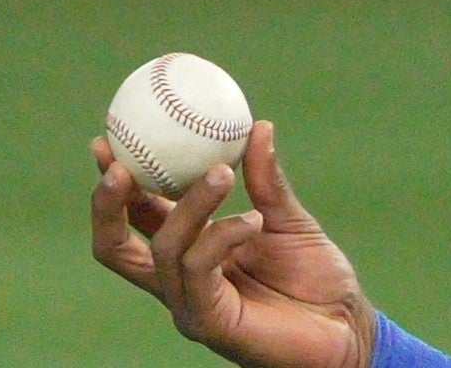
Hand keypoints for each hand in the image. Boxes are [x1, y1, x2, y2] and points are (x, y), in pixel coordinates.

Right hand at [91, 121, 376, 367]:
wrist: (345, 325)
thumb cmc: (315, 276)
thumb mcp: (288, 218)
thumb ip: (267, 180)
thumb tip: (259, 125)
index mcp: (190, 251)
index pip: (139, 216)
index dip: (117, 181)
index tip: (106, 139)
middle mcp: (179, 280)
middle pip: (115, 247)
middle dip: (108, 205)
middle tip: (118, 164)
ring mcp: (189, 304)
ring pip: (165, 249)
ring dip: (190, 204)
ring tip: (222, 172)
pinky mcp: (208, 323)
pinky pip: (199, 271)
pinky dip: (221, 236)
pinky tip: (253, 220)